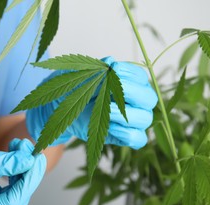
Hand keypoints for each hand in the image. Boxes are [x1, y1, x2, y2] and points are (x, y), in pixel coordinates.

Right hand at [0, 138, 45, 204]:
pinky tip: (12, 152)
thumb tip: (28, 159)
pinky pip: (2, 181)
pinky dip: (9, 166)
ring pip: (10, 189)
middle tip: (31, 150)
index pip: (12, 203)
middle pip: (14, 197)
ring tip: (20, 145)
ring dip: (19, 167)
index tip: (36, 159)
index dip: (28, 180)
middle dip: (26, 173)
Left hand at [26, 56, 157, 148]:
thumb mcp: (78, 75)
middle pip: (149, 99)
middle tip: (111, 91)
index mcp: (129, 81)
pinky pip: (138, 139)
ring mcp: (132, 119)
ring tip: (108, 111)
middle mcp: (135, 100)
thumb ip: (94, 68)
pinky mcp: (124, 135)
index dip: (130, 73)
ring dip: (127, 115)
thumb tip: (109, 61)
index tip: (114, 69)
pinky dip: (128, 134)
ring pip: (145, 119)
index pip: (140, 76)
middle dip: (132, 93)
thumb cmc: (72, 89)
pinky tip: (111, 128)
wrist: (60, 109)